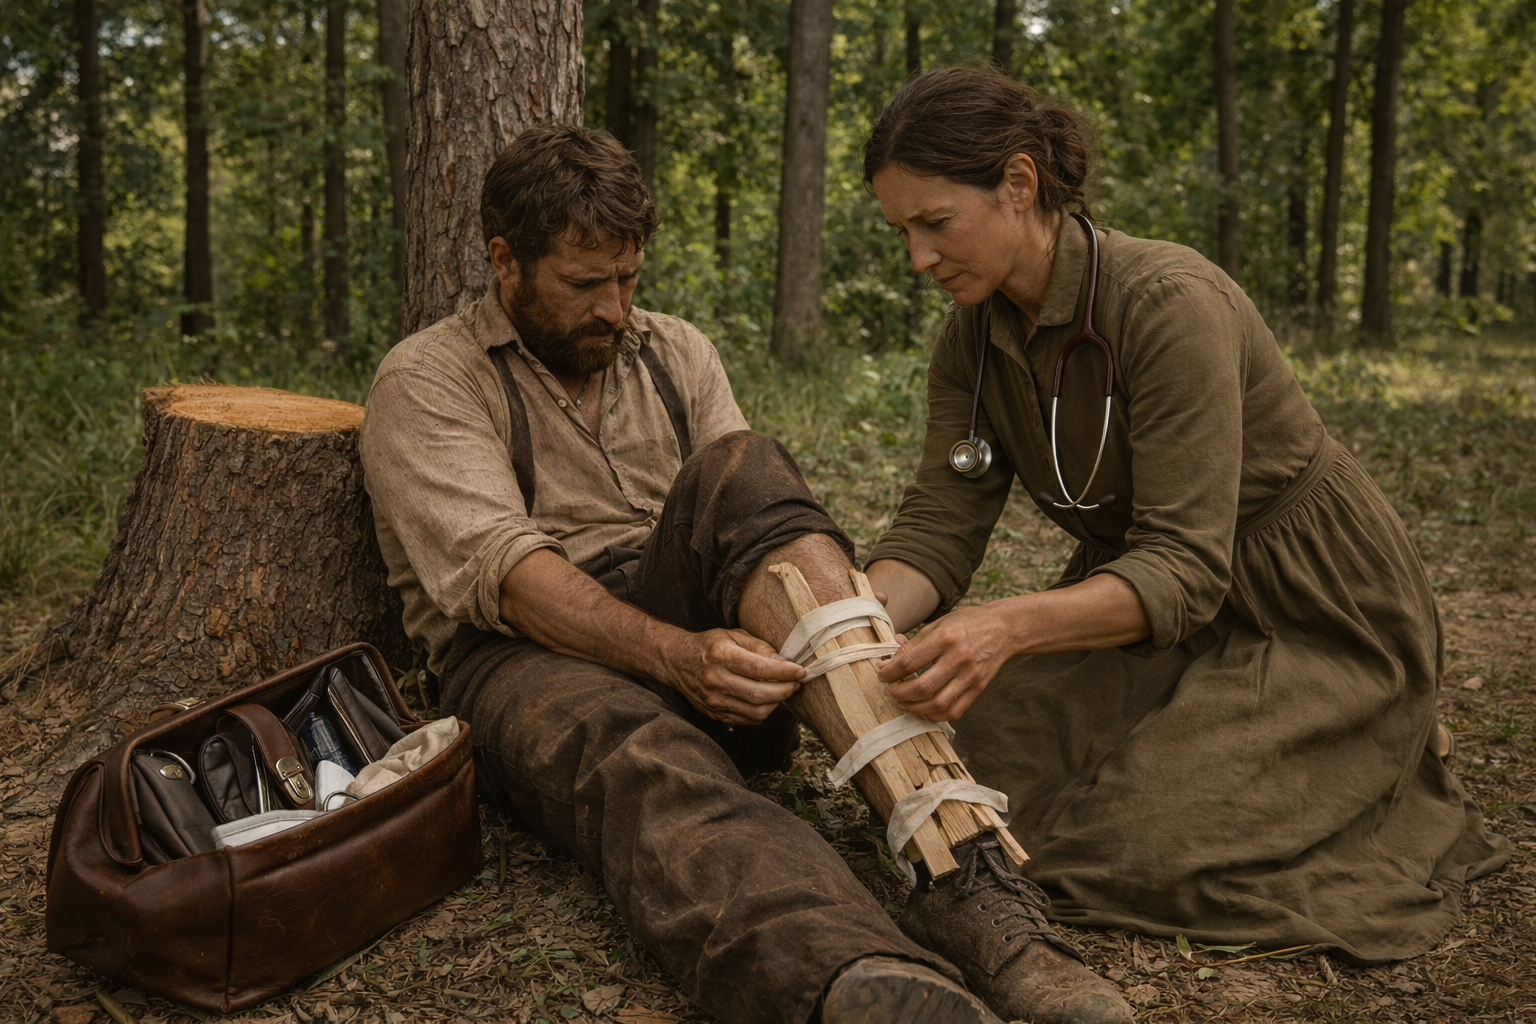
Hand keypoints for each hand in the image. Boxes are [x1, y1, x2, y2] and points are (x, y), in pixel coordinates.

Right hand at [664, 628, 805, 725]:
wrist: (677, 662)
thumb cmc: (709, 646)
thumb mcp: (733, 635)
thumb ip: (759, 647)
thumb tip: (784, 660)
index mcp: (720, 655)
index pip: (760, 668)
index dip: (784, 672)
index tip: (801, 671)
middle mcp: (715, 680)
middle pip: (759, 694)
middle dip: (785, 690)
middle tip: (796, 683)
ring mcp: (714, 700)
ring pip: (756, 711)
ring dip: (777, 703)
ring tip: (784, 691)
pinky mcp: (715, 714)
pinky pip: (747, 720)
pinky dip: (764, 712)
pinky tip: (768, 700)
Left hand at [875, 605, 1014, 721]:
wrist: (1004, 628)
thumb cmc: (968, 622)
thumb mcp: (940, 623)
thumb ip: (915, 642)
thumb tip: (890, 659)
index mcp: (946, 637)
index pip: (909, 661)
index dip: (890, 672)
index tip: (881, 674)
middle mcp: (959, 658)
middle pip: (922, 686)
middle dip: (899, 693)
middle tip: (890, 690)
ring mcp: (971, 675)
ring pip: (937, 703)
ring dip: (914, 707)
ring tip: (903, 702)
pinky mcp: (979, 688)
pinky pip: (954, 711)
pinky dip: (935, 714)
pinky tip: (924, 708)